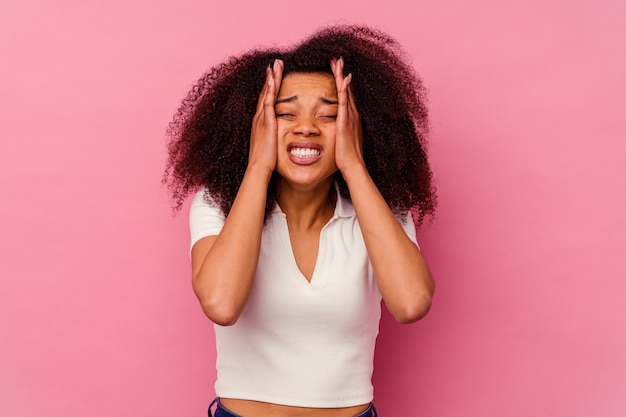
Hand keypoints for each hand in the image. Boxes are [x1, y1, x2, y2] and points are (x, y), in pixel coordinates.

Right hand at [248, 59, 283, 172]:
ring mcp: (261, 119)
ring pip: (267, 93)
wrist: (259, 168)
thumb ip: (273, 140)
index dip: (269, 88)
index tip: (273, 77)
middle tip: (274, 64)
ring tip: (276, 64)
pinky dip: (271, 89)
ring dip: (271, 78)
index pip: (265, 101)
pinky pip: (269, 101)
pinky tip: (274, 78)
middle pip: (265, 93)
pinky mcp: (266, 122)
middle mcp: (258, 118)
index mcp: (260, 123)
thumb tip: (277, 141)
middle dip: (269, 78)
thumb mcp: (269, 147)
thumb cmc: (265, 162)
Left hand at [330, 57, 364, 172]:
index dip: (341, 81)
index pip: (345, 95)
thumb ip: (341, 132)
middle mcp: (352, 114)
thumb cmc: (346, 156)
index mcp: (350, 118)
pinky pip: (344, 102)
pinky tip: (343, 78)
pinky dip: (344, 89)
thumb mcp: (342, 140)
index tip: (337, 70)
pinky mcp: (346, 122)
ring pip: (346, 91)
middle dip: (341, 73)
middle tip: (337, 58)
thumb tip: (338, 130)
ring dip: (342, 76)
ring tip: (338, 61)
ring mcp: (350, 117)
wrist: (352, 166)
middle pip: (346, 88)